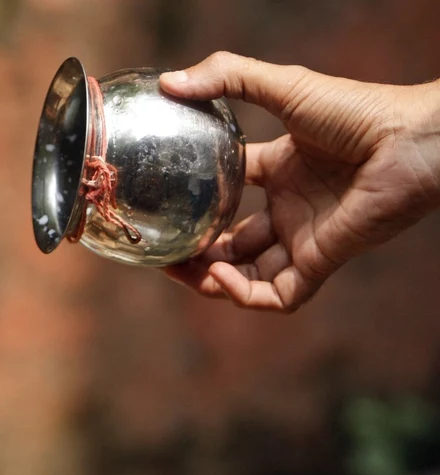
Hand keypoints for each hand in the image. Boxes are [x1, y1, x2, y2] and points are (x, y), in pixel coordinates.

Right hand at [159, 52, 439, 311]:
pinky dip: (244, 294)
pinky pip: (278, 296)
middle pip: (232, 245)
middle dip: (196, 254)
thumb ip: (227, 78)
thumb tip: (168, 83)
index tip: (164, 205)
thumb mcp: (284, 87)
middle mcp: (288, 209)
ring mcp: (303, 238)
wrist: (411, 141)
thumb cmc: (358, 111)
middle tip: (164, 254)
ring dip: (210, 281)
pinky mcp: (320, 261)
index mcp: (279, 171)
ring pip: (248, 277)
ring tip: (182, 270)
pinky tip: (223, 275)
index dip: (196, 204)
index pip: (228, 196)